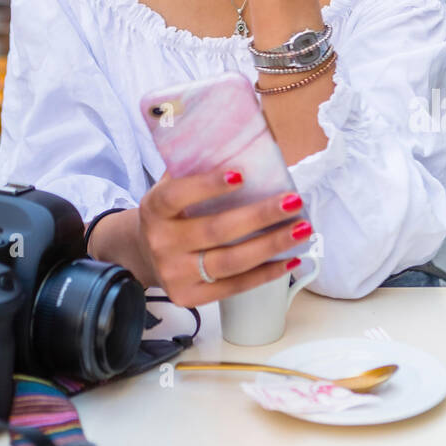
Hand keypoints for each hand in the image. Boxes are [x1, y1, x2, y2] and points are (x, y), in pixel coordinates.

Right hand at [137, 167, 312, 306]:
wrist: (143, 253)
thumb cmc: (171, 212)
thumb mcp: (171, 186)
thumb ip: (197, 169)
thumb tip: (246, 149)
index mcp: (155, 208)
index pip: (178, 195)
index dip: (208, 186)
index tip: (241, 174)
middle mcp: (161, 242)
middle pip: (216, 230)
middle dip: (260, 216)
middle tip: (293, 202)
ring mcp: (174, 273)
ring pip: (230, 261)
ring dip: (271, 245)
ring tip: (301, 230)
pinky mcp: (188, 296)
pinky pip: (233, 287)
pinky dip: (265, 274)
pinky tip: (290, 260)